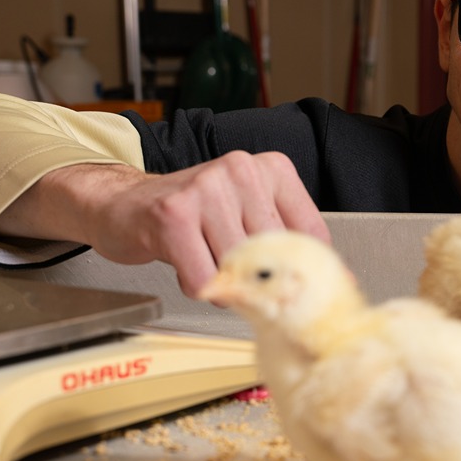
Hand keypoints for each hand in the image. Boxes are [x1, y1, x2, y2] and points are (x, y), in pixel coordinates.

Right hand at [0, 151, 330, 296]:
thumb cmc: (193, 218)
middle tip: (240, 281)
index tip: (296, 291)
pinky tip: (185, 262)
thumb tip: (336, 283)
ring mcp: (207, 187)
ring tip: (205, 261)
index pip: (311, 234)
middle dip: (258, 280)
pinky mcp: (174, 213)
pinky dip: (197, 285)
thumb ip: (285, 245)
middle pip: (274, 254)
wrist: (124, 205)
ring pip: (238, 267)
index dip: (303, 272)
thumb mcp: (247, 218)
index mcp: (272, 170)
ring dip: (223, 282)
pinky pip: (204, 277)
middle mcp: (242, 170)